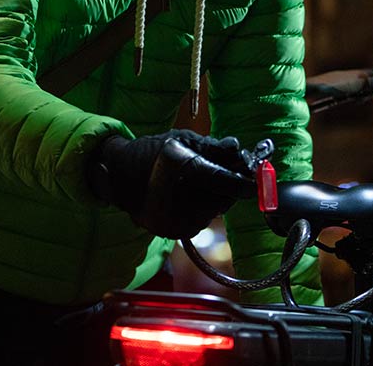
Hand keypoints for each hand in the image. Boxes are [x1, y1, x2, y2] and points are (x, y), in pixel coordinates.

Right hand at [88, 129, 253, 238]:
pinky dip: (204, 207)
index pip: (216, 178)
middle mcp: (172, 199)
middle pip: (220, 198)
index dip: (239, 180)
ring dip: (217, 197)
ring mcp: (171, 220)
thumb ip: (211, 147)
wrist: (117, 178)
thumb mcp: (180, 140)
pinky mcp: (174, 232)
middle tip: (232, 172)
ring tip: (199, 183)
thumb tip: (237, 150)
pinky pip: (202, 219)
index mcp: (173, 167)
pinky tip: (190, 196)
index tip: (255, 183)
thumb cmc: (149, 153)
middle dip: (230, 187)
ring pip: (213, 210)